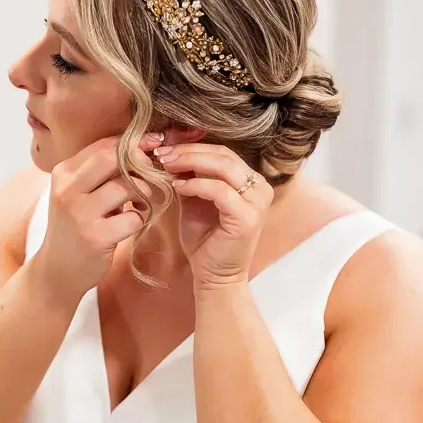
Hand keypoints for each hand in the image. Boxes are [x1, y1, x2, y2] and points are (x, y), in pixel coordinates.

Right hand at [34, 134, 159, 303]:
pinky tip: (130, 224)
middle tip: (150, 176)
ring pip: (127, 186)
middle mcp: (68, 189)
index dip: (134, 143)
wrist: (57, 269)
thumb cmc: (74, 227)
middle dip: (140, 164)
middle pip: (114, 157)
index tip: (152, 147)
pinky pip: (134, 218)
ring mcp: (80, 213)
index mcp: (63, 173)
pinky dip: (139, 219)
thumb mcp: (78, 193)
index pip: (104, 145)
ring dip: (143, 194)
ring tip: (138, 204)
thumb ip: (100, 172)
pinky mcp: (96, 237)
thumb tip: (141, 148)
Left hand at [155, 143, 273, 289]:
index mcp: (251, 181)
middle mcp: (260, 188)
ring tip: (166, 165)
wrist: (214, 276)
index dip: (192, 146)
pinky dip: (196, 185)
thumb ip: (190, 176)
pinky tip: (178, 187)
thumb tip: (170, 151)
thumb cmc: (205, 240)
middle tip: (161, 153)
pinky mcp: (247, 218)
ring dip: (190, 162)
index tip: (164, 147)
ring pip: (223, 167)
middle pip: (223, 154)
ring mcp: (257, 202)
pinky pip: (219, 190)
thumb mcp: (195, 200)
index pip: (223, 152)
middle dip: (188, 151)